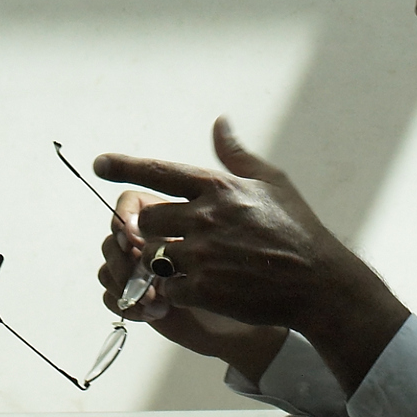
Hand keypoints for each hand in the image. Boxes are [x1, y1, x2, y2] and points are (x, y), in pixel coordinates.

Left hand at [95, 118, 409, 383]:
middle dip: (151, 230)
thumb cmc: (297, 230)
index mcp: (219, 188)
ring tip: (181, 268)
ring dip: (159, 263)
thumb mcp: (273, 183)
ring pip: (151, 256)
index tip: (98, 164)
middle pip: (147, 218)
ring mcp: (203, 254)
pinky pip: (165, 290)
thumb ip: (237, 155)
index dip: (124, 166)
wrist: (317, 284)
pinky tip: (191, 292)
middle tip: (166, 240)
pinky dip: (171, 293)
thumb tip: (219, 122)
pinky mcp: (203, 289)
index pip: (159, 171)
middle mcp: (206, 217)